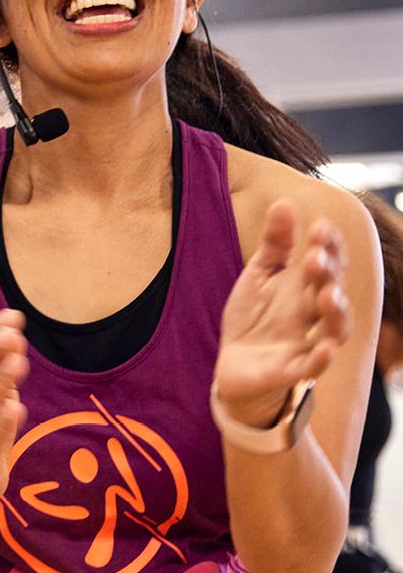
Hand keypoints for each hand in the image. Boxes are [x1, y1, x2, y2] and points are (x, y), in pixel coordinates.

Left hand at [215, 201, 349, 426]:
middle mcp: (313, 313)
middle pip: (333, 291)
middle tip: (316, 258)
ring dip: (336, 311)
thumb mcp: (260, 275)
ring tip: (327, 294)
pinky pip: (312, 367)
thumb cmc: (254, 317)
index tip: (319, 229)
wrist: (235, 365)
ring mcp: (306, 342)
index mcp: (306, 286)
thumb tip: (284, 202)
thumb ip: (275, 244)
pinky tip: (324, 349)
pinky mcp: (292, 370)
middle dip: (328, 274)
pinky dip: (320, 359)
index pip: (328, 262)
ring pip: (335, 329)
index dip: (328, 246)